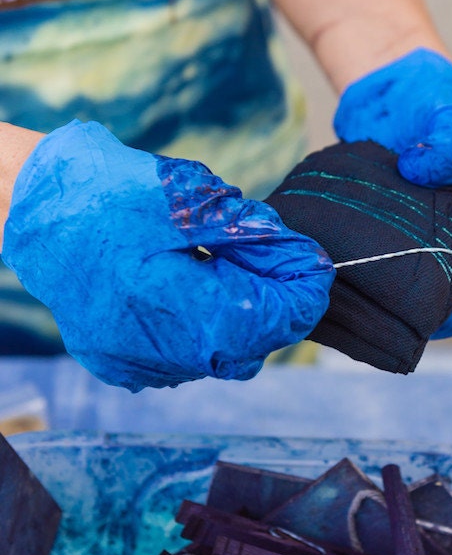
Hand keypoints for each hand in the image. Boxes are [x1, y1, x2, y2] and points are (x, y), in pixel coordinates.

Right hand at [1, 121, 333, 390]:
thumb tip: (302, 258)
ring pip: (216, 358)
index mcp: (172, 305)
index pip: (264, 319)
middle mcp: (152, 350)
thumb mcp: (192, 198)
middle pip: (247, 347)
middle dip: (273, 309)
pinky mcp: (115, 362)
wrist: (31, 205)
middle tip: (279, 263)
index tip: (317, 269)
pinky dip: (201, 330)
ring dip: (237, 321)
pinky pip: (181, 359)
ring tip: (229, 269)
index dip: (300, 296)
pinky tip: (191, 291)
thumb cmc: (111, 191)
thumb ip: (253, 234)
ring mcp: (130, 363)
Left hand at [333, 48, 451, 335]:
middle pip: (443, 298)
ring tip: (360, 307)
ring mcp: (415, 236)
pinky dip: (361, 276)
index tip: (434, 321)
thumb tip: (420, 170)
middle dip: (420, 315)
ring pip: (406, 286)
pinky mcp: (380, 228)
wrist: (393, 84)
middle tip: (387, 321)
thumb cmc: (437, 102)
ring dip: (388, 301)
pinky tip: (337, 281)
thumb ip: (449, 143)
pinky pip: (373, 264)